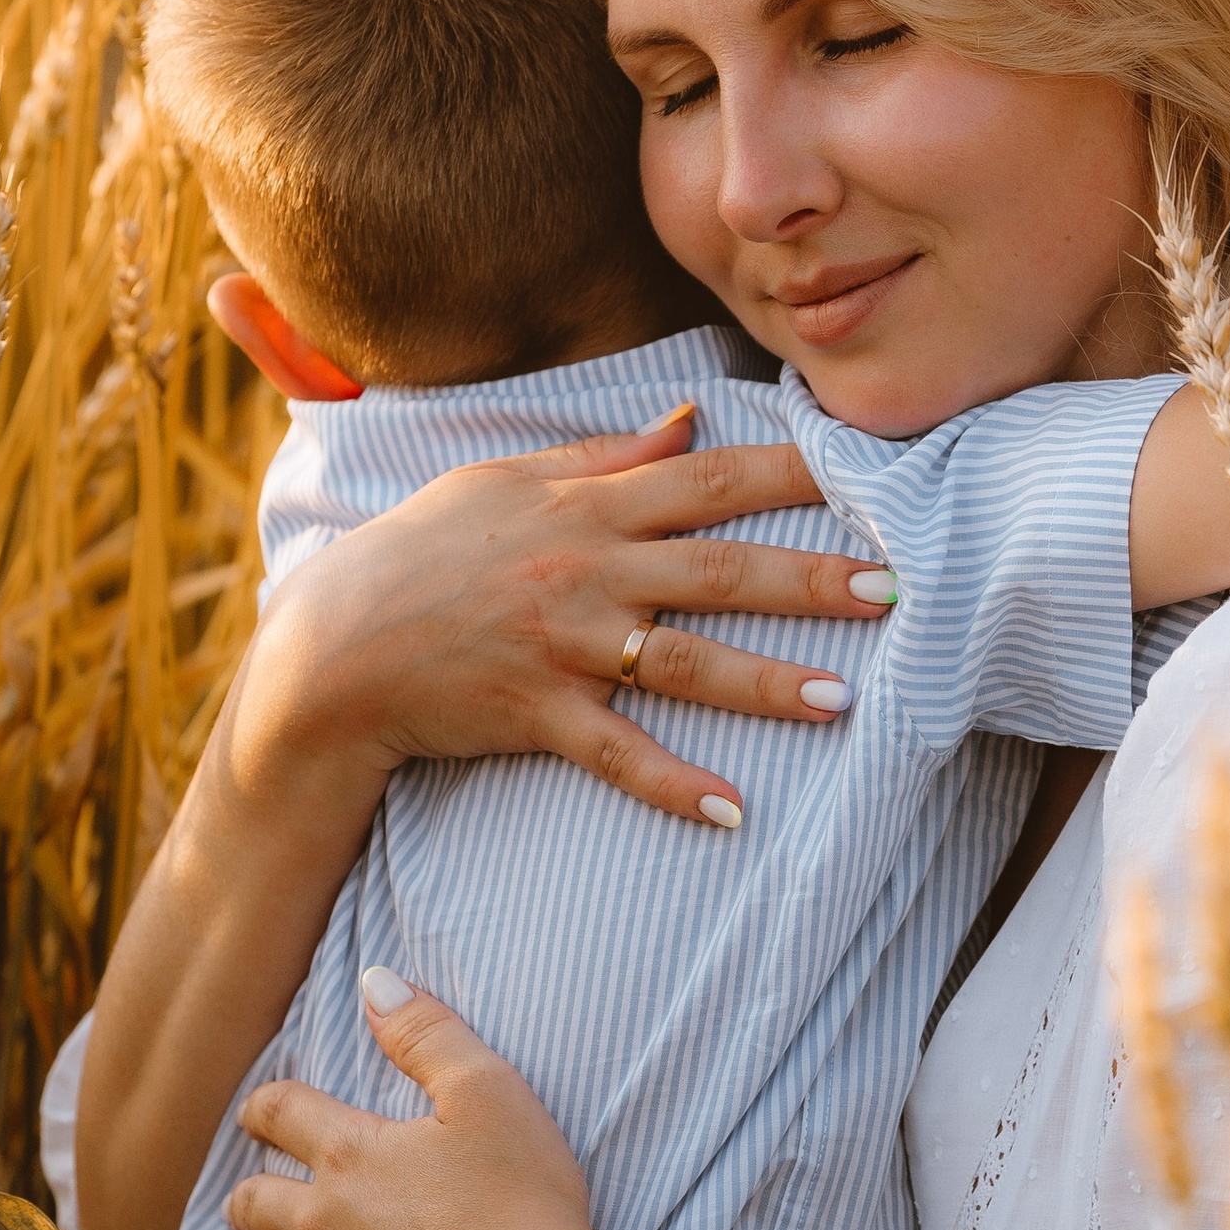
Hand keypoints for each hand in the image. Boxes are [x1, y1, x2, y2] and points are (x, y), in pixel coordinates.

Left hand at [221, 974, 603, 1229]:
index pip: (279, 1112)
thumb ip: (427, 1033)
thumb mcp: (491, 1094)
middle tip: (253, 1196)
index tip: (263, 1111)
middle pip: (252, 1202)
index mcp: (351, 1155)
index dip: (266, 1106)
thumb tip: (374, 979)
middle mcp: (319, 1226)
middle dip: (250, 1194)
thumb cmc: (525, 1203)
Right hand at [237, 401, 896, 828]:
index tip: (871, 467)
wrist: (335, 645)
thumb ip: (607, 453)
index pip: (708, 477)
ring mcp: (562, 645)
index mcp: (586, 506)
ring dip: (764, 683)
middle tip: (894, 587)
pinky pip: (615, 755)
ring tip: (841, 701)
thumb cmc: (424, 553)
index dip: (793, 471)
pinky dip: (671, 784)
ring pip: (681, 663)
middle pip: (716, 568)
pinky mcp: (536, 713)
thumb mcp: (505, 482)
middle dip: (808, 578)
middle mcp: (584, 569)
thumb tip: (691, 418)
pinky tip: (732, 811)